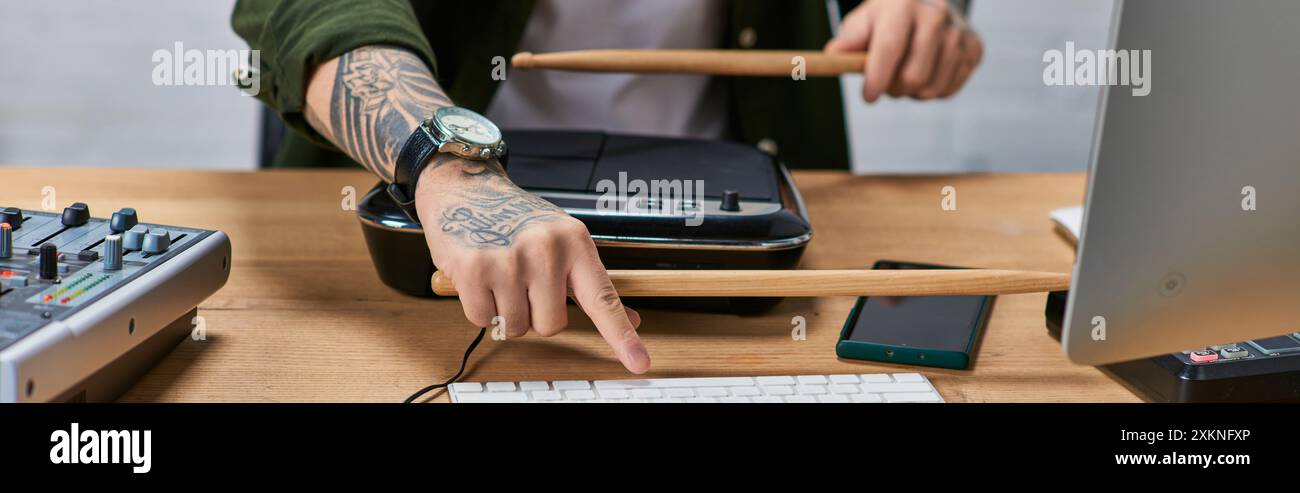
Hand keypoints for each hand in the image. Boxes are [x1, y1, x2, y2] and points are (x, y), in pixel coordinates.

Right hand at [413, 156, 650, 373]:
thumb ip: (593, 285)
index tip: (639, 363)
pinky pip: (484, 320)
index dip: (622, 336)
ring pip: (517, 327)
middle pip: (552, 326)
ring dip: (506, 311)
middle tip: (523, 281)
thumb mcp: (564, 242)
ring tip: (500, 276)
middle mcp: (546, 249)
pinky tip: (480, 278)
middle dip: (535, 313)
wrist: (467, 187)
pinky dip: (480, 308)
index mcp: (575, 242)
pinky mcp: (475, 270)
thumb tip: (631, 319)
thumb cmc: (517, 219)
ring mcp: (509, 260)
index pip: (602, 299)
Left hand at [825, 0, 983, 101]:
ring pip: (932, 88)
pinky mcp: (974, 49)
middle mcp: (936, 15)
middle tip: (887, 83)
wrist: (925, 4)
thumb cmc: (886, 20)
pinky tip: (926, 75)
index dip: (878, 77)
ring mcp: (959, 32)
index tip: (868, 97)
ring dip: (912, 93)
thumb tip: (831, 57)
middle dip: (894, 89)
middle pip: (914, 75)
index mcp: (903, 5)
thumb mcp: (862, 24)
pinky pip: (950, 90)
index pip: (891, 46)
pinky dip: (933, 92)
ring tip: (905, 77)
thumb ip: (846, 42)